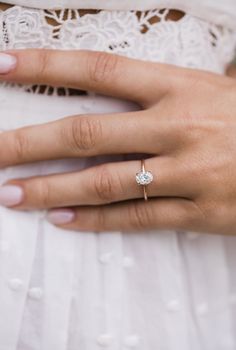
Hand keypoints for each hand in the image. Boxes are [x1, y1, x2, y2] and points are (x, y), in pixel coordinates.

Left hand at [0, 49, 234, 234]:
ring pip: (104, 182)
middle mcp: (176, 128)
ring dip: (52, 189)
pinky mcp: (196, 212)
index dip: (48, 67)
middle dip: (30, 142)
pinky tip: (62, 221)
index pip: (98, 72)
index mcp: (179, 88)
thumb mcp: (209, 89)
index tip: (4, 66)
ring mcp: (185, 173)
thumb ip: (162, 91)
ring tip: (12, 193)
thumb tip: (117, 88)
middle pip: (87, 132)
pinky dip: (95, 221)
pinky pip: (135, 217)